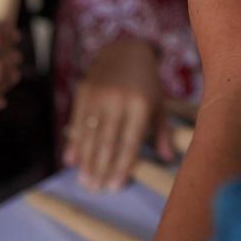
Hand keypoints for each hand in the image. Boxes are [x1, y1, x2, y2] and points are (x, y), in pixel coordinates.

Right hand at [65, 37, 173, 191]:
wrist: (125, 50)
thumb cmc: (147, 83)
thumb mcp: (159, 104)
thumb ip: (162, 132)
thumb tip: (167, 159)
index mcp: (141, 104)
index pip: (130, 142)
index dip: (122, 166)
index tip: (115, 187)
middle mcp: (119, 99)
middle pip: (108, 141)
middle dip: (101, 168)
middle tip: (95, 189)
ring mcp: (100, 94)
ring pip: (90, 134)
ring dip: (86, 161)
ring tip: (85, 181)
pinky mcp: (84, 91)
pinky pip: (78, 121)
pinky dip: (75, 142)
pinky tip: (72, 160)